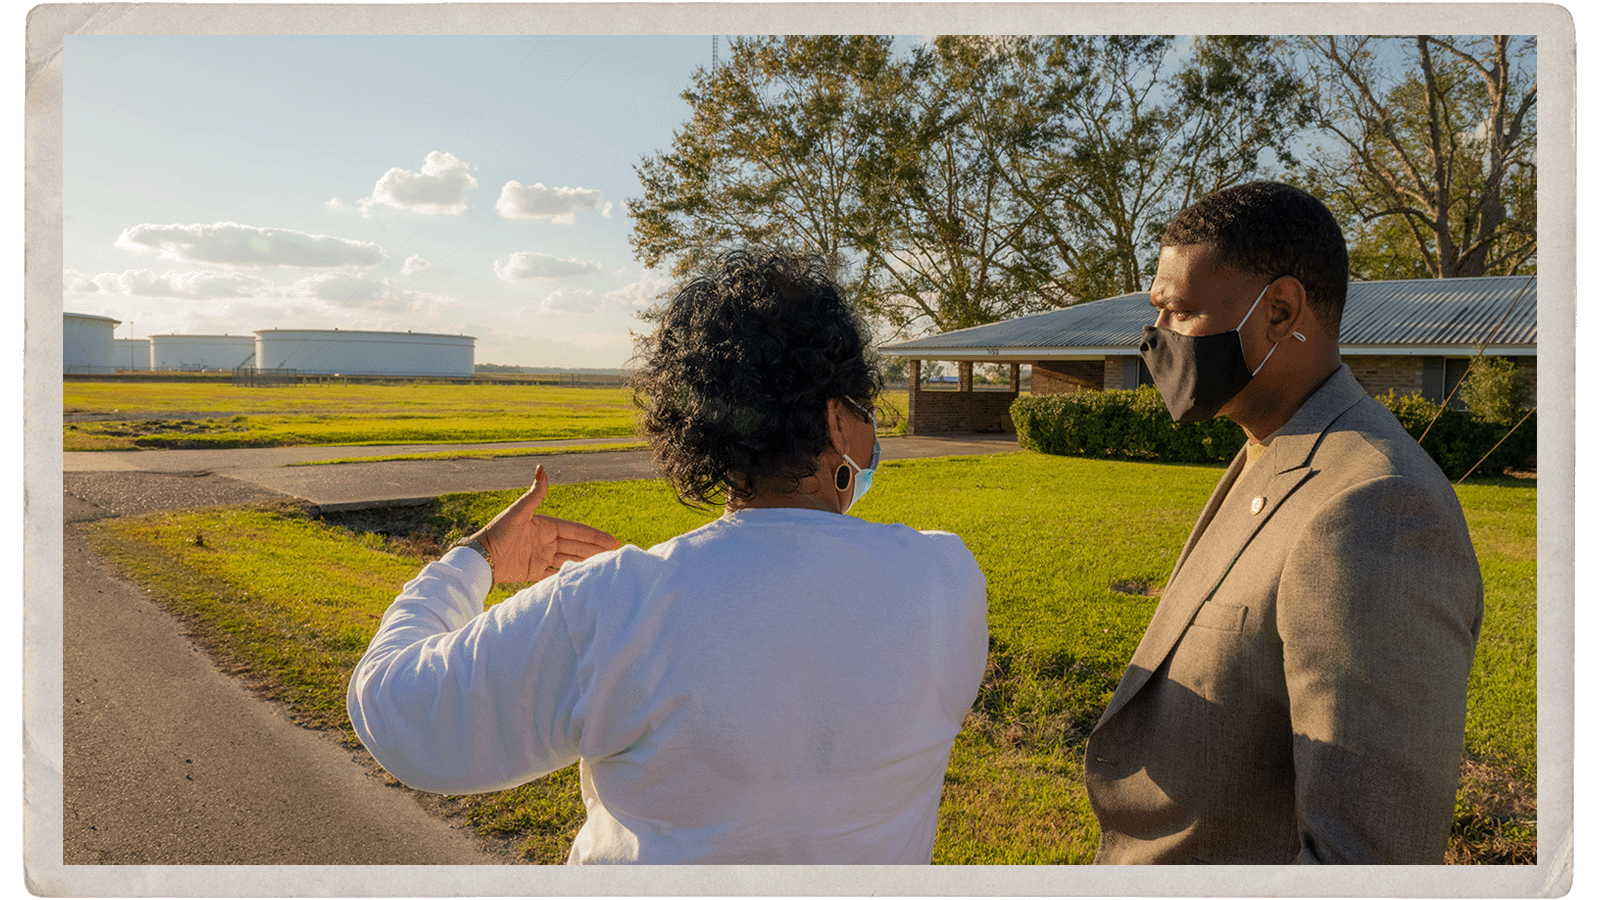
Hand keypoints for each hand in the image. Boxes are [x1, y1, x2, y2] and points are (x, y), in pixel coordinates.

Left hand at [472, 465, 619, 583]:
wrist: (480, 558)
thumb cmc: (497, 532)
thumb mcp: (518, 512)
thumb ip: (534, 494)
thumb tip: (542, 469)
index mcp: (546, 526)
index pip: (576, 531)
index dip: (594, 536)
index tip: (612, 542)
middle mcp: (547, 541)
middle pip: (577, 546)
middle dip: (595, 550)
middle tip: (615, 556)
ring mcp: (541, 556)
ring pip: (570, 559)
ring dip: (586, 562)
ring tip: (604, 567)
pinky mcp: (534, 571)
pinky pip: (556, 574)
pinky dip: (569, 575)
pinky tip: (583, 578)